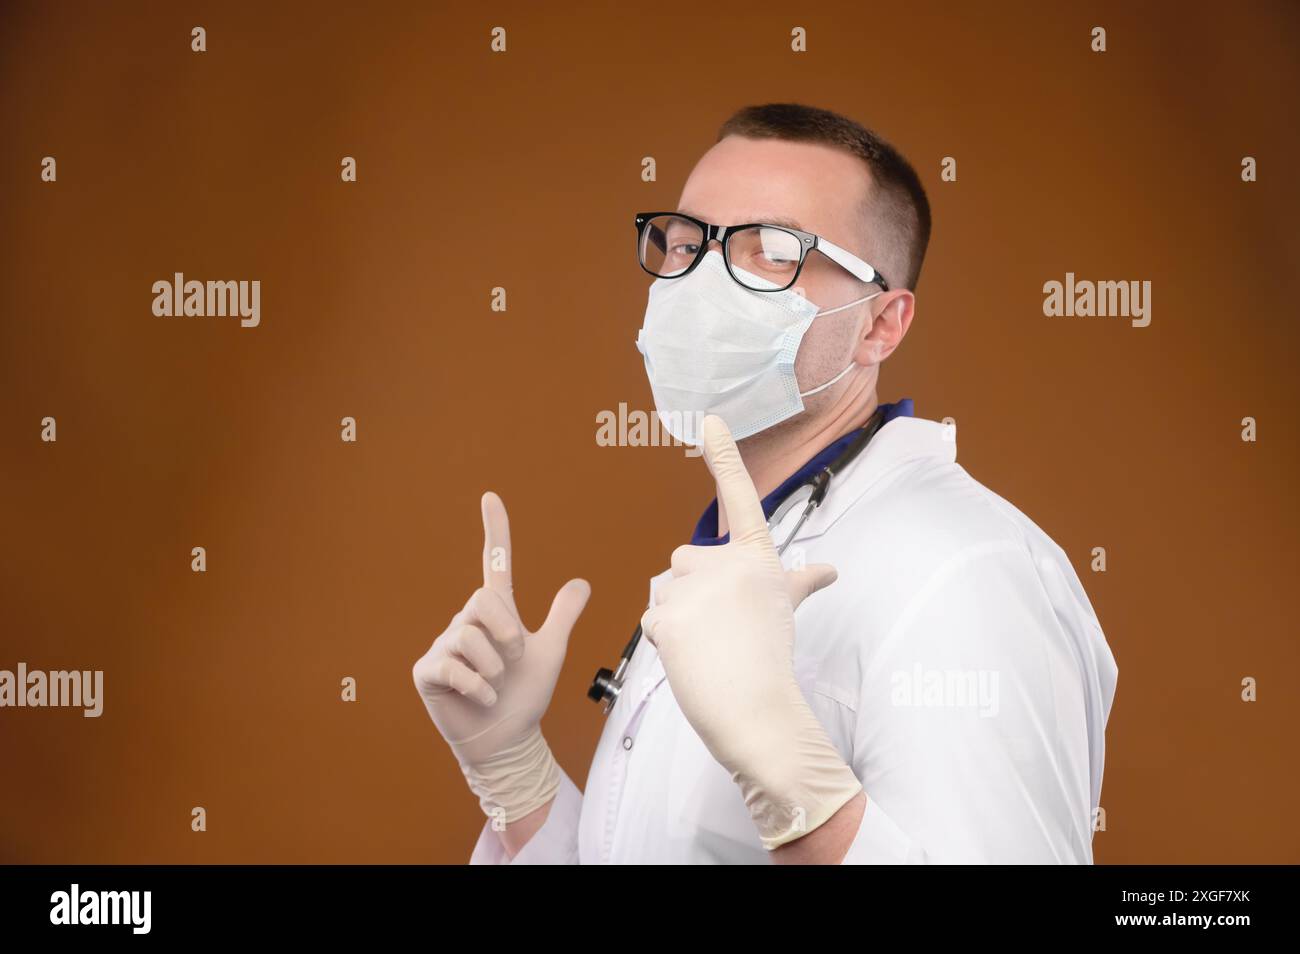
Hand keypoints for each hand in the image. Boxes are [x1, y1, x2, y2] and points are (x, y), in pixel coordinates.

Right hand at [413, 491, 589, 822]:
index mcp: (495, 614)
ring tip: (495, 685)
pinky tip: (482, 699)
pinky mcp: (428, 670)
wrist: (507, 739)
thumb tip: (581, 582)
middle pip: (484, 602)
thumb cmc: (524, 696)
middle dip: (507, 634)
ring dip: (496, 668)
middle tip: (512, 661)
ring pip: (472, 637)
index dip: (495, 531)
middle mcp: (466, 622)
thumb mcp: (549, 652)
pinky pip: (455, 666)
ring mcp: (444, 645)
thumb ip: (561, 617)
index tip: (491, 497)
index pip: (494, 563)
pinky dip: (480, 687)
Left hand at [640, 415, 861, 849]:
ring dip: (677, 620)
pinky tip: (691, 659)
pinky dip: (665, 643)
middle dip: (691, 591)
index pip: (741, 498)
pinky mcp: (666, 616)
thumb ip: (799, 583)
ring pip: (666, 594)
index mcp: (756, 559)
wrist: (759, 709)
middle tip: (719, 629)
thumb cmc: (773, 660)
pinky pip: (652, 620)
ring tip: (709, 648)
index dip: (724, 457)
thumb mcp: (787, 610)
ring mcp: (696, 589)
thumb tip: (830, 570)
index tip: (709, 418)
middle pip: (684, 560)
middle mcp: (726, 564)